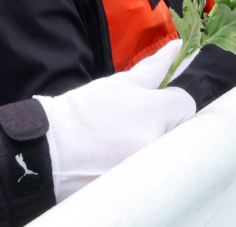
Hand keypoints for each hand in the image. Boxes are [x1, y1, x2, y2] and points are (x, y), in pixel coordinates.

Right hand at [35, 40, 195, 200]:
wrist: (50, 149)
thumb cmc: (82, 111)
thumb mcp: (118, 84)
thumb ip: (153, 67)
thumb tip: (176, 47)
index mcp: (152, 112)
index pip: (186, 105)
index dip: (171, 103)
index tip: (156, 105)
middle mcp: (155, 142)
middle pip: (181, 131)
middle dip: (167, 126)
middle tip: (138, 126)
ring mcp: (148, 168)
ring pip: (168, 153)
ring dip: (155, 146)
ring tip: (125, 144)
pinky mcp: (139, 188)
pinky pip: (155, 174)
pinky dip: (144, 167)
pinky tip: (121, 160)